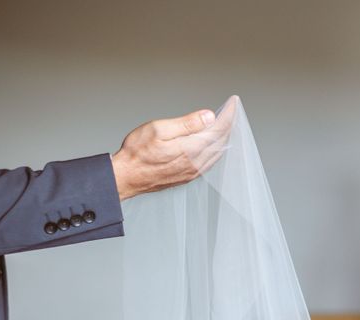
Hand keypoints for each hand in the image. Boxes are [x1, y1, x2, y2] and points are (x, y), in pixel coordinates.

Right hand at [111, 95, 236, 199]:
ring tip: (224, 123)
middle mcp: (196, 162)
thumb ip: (187, 124)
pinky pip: (210, 162)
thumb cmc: (137, 153)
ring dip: (224, 137)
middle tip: (230, 110)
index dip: (229, 114)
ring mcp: (193, 171)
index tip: (233, 102)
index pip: (219, 129)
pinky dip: (216, 149)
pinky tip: (213, 143)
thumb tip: (209, 117)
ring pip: (218, 152)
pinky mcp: (188, 176)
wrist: (126, 177)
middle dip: (228, 123)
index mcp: (191, 148)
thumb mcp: (159, 129)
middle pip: (221, 141)